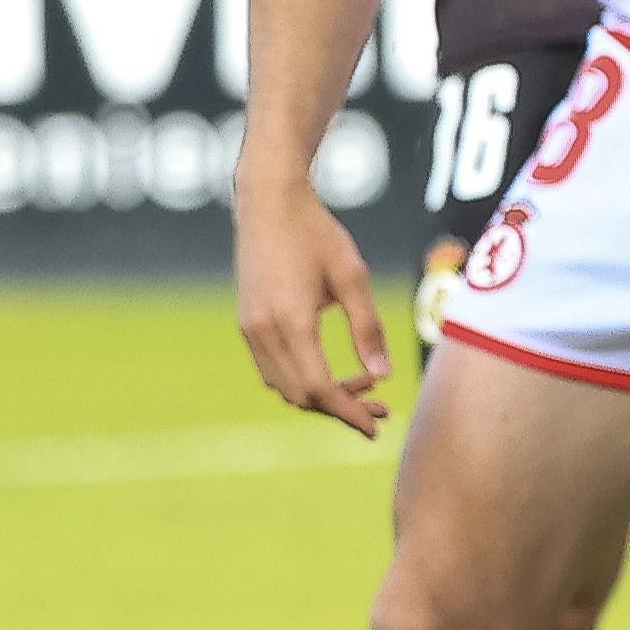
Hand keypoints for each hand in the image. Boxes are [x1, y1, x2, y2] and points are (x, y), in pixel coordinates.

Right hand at [235, 179, 394, 434]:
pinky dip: (300, 380)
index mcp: (291, 321)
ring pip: (282, 386)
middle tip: (378, 407)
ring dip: (319, 396)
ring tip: (360, 387)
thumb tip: (382, 375)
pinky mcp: (247, 322)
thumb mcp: (352, 276)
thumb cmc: (315, 232)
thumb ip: (368, 328)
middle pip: (300, 395)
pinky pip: (271, 369)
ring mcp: (250, 328)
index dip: (349, 413)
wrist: (268, 202)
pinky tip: (328, 369)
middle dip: (340, 409)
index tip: (375, 427)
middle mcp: (263, 331)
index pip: (320, 388)